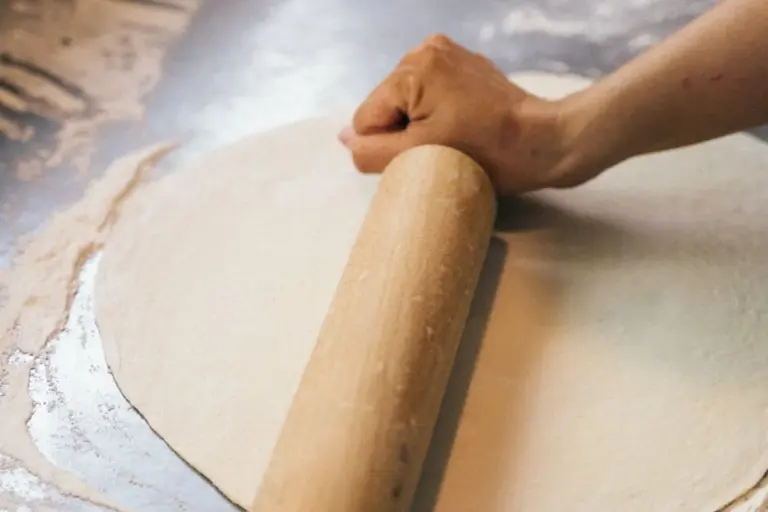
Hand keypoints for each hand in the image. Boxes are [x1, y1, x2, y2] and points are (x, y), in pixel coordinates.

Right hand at [338, 34, 588, 194]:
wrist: (543, 141)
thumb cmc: (487, 154)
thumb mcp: (421, 158)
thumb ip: (372, 151)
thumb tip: (344, 138)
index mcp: (412, 69)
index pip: (367, 118)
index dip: (390, 146)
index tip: (427, 152)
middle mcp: (424, 50)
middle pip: (386, 105)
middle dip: (405, 131)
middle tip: (444, 147)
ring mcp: (446, 51)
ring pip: (405, 100)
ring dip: (420, 123)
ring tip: (455, 135)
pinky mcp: (463, 61)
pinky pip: (428, 92)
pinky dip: (437, 110)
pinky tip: (462, 123)